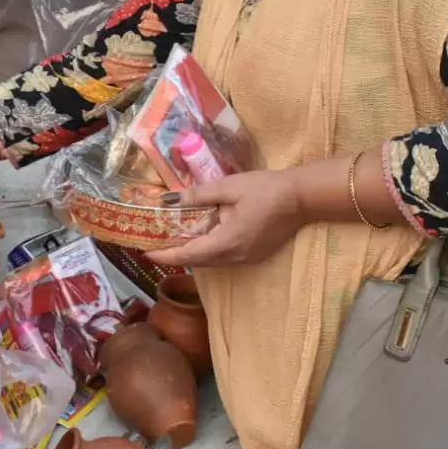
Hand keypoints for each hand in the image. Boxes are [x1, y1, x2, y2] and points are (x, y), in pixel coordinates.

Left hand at [144, 170, 301, 268]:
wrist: (301, 198)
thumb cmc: (265, 189)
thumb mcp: (228, 187)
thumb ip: (197, 196)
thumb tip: (167, 201)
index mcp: (227, 241)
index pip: (189, 255)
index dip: (165, 255)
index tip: (146, 253)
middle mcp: (235, 256)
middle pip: (198, 261)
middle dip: (175, 255)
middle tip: (155, 244)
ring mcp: (246, 258)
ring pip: (211, 260)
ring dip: (192, 252)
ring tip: (173, 240)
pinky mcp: (254, 255)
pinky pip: (224, 257)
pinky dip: (209, 249)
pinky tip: (203, 235)